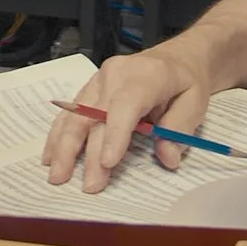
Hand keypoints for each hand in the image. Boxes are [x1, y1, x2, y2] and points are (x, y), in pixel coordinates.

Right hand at [42, 46, 212, 194]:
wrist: (176, 58)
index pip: (125, 104)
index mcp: (146, 75)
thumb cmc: (185, 81)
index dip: (115, 134)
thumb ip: (179, 129)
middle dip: (89, 154)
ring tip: (58, 176)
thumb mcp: (196, 102)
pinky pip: (70, 112)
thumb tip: (167, 157)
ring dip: (64, 147)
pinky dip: (59, 136)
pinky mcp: (90, 88)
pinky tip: (50, 156)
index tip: (108, 164)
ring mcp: (99, 79)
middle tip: (89, 186)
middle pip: (96, 115)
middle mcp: (117, 74)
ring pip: (76, 114)